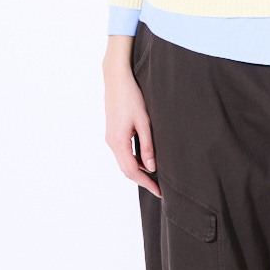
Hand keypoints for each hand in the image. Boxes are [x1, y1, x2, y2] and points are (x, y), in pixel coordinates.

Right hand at [103, 41, 160, 196]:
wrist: (116, 78)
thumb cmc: (132, 97)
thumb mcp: (145, 122)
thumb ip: (148, 146)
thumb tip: (152, 167)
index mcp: (118, 142)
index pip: (132, 171)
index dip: (146, 183)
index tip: (159, 191)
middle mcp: (111, 142)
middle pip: (126, 170)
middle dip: (142, 180)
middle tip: (159, 187)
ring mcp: (110, 138)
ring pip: (123, 162)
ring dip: (137, 171)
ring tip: (154, 176)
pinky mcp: (112, 132)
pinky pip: (122, 153)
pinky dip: (132, 160)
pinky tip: (145, 160)